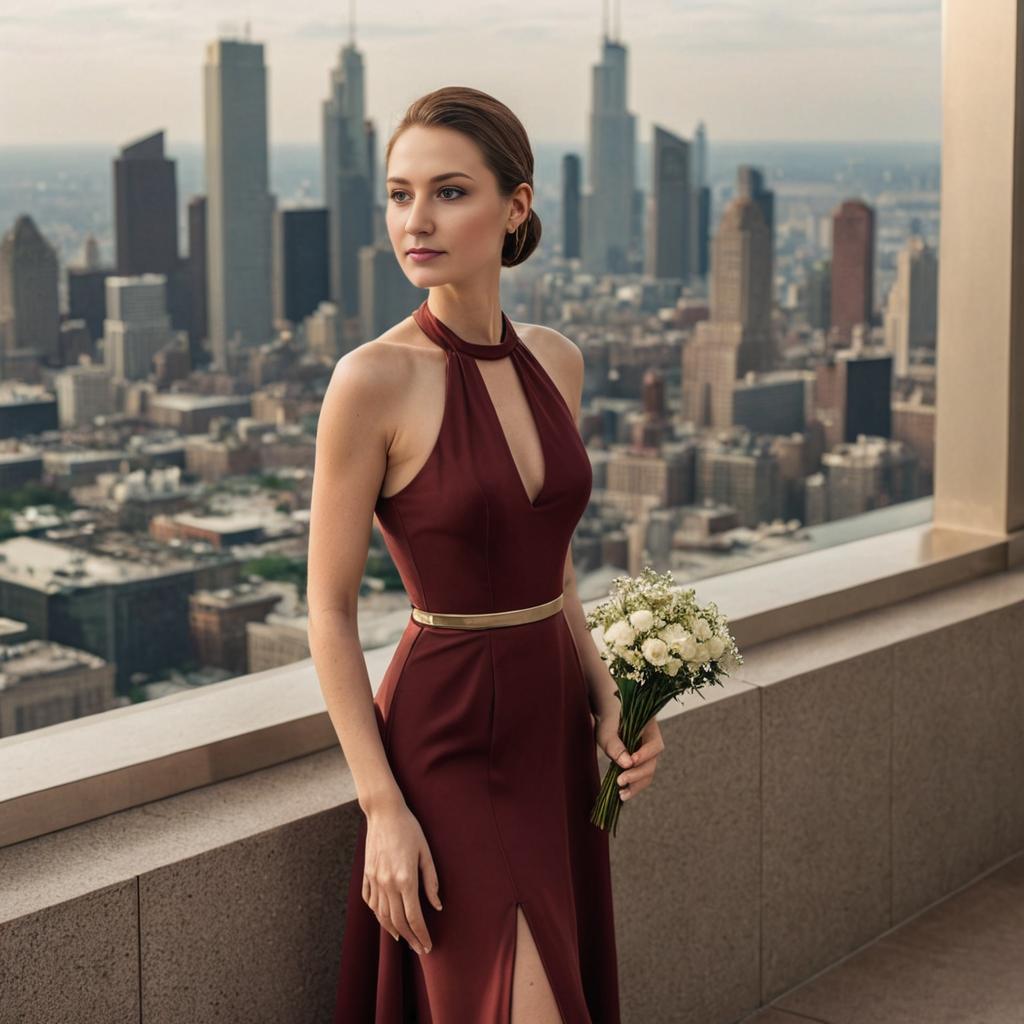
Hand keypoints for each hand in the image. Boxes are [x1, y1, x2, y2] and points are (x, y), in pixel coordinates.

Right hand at [362, 803, 441, 955]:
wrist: (384, 812)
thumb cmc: (409, 829)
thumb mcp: (426, 852)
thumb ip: (431, 881)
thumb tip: (437, 906)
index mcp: (405, 878)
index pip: (414, 917)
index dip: (421, 934)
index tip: (428, 945)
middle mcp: (387, 883)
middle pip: (397, 921)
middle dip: (410, 938)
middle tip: (420, 948)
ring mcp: (374, 880)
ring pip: (382, 915)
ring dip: (393, 931)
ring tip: (404, 939)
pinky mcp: (366, 875)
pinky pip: (370, 902)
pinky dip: (378, 915)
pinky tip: (386, 920)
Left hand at [595, 705, 664, 801]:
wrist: (608, 719)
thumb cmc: (608, 722)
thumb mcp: (607, 731)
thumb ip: (616, 745)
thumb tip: (627, 764)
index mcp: (651, 730)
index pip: (655, 745)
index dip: (645, 755)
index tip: (631, 761)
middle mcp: (652, 745)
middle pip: (652, 763)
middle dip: (637, 775)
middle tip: (620, 781)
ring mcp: (647, 756)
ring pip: (648, 774)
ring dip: (636, 786)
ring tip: (621, 794)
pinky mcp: (639, 765)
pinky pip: (640, 778)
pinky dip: (633, 786)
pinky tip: (622, 794)